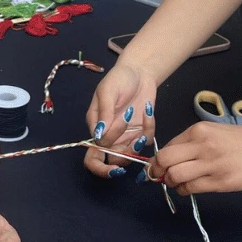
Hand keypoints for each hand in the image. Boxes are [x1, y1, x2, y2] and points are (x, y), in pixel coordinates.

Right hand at [83, 60, 156, 179]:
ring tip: (142, 118)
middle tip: (132, 135)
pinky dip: (149, 127)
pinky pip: (146, 141)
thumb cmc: (119, 78)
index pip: (92, 156)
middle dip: (124, 151)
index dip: (100, 168)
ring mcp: (126, 135)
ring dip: (138, 139)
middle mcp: (109, 135)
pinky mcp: (141, 131)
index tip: (113, 170)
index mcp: (95, 127)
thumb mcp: (108, 91)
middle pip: (113, 159)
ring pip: (131, 153)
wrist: (140, 71)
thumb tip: (98, 136)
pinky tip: (147, 111)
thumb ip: (104, 113)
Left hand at [152, 116, 241, 193]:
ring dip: (170, 182)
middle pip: (164, 159)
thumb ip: (194, 142)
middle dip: (156, 171)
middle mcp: (201, 145)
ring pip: (174, 175)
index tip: (158, 166)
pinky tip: (188, 189)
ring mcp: (211, 164)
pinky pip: (191, 188)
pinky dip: (184, 190)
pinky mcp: (221, 182)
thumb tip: (172, 158)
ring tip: (177, 183)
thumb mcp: (216, 132)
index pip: (167, 145)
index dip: (158, 158)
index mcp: (199, 131)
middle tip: (159, 177)